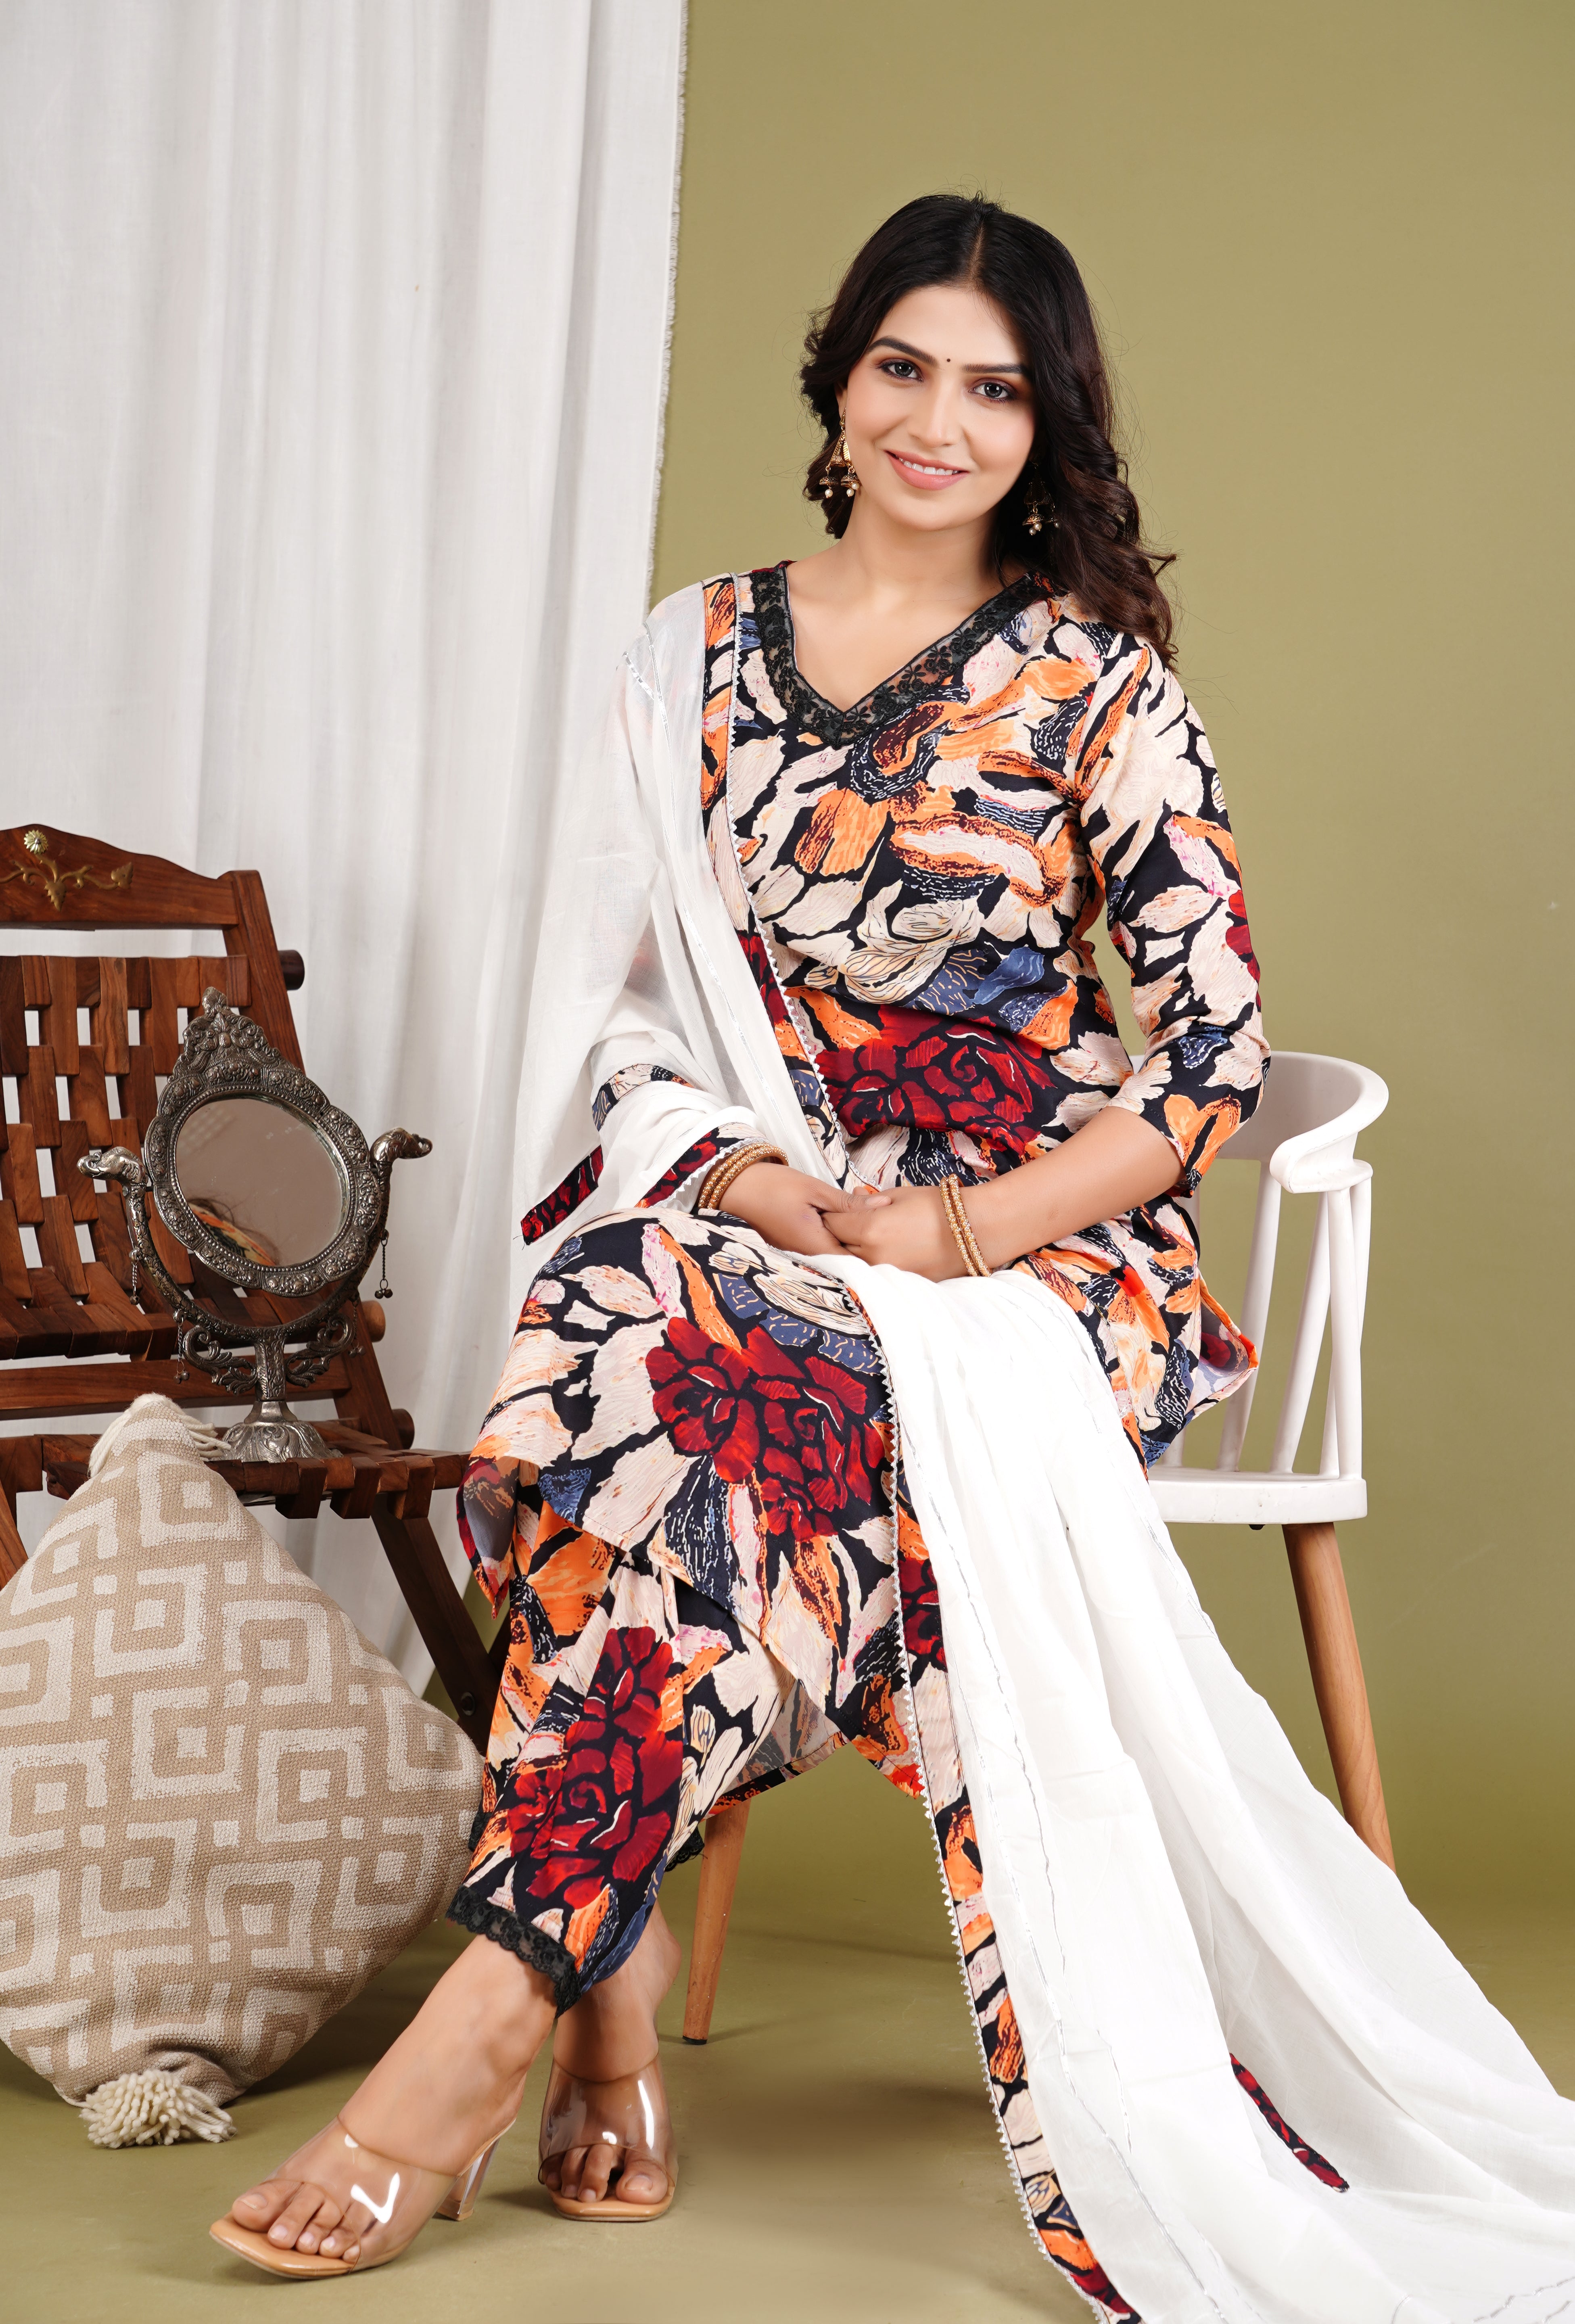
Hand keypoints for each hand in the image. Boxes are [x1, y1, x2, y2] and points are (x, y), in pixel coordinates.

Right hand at [719, 1164, 889, 1255]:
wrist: (734, 1187)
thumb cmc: (772, 1186)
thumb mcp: (815, 1189)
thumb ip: (850, 1203)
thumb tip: (884, 1205)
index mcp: (815, 1246)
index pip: (855, 1261)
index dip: (876, 1250)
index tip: (892, 1236)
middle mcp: (808, 1257)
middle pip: (846, 1260)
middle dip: (866, 1245)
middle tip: (884, 1225)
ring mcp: (799, 1254)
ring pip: (834, 1253)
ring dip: (851, 1241)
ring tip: (869, 1224)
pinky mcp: (793, 1246)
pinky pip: (821, 1247)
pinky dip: (835, 1237)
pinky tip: (844, 1223)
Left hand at [824, 1183, 967, 1280]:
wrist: (974, 1230)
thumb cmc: (937, 1205)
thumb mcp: (899, 1194)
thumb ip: (868, 1200)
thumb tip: (851, 1196)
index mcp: (869, 1228)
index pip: (832, 1224)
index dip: (830, 1215)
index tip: (832, 1210)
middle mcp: (872, 1254)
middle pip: (838, 1245)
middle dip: (838, 1233)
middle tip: (844, 1223)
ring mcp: (886, 1272)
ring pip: (854, 1262)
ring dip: (852, 1250)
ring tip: (862, 1237)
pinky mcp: (899, 1281)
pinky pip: (875, 1272)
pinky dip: (871, 1262)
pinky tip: (881, 1250)